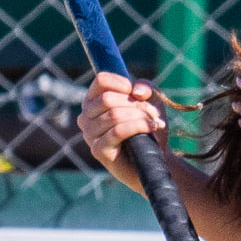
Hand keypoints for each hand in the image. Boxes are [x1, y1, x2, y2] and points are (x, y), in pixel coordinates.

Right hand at [77, 72, 167, 189]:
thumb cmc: (147, 128)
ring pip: (114, 114)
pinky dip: (138, 126)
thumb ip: (146, 87)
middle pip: (108, 98)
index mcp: (93, 101)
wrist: (152, 159)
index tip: (136, 93)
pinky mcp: (98, 150)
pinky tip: (151, 128)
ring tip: (154, 123)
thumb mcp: (152, 101)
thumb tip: (136, 91)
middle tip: (153, 113)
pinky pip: (118, 131)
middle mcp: (86, 117)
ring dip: (140, 116)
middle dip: (136, 104)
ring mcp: (89, 134)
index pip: (101, 80)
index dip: (121, 82)